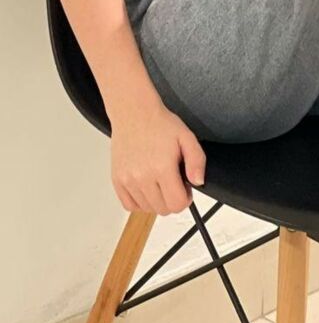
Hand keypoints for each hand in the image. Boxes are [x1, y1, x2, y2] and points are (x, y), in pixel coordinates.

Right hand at [111, 100, 206, 214]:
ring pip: (147, 209)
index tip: (184, 187)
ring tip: (158, 178)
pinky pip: (129, 206)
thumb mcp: (187, 137)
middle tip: (172, 179)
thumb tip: (198, 182)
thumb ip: (197, 161)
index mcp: (162, 168)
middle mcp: (142, 177)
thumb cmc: (160, 124)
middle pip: (163, 209)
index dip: (185, 198)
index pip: (177, 204)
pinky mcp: (117, 180)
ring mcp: (127, 180)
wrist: (134, 113)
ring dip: (156, 200)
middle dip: (172, 198)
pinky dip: (140, 201)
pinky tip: (146, 186)